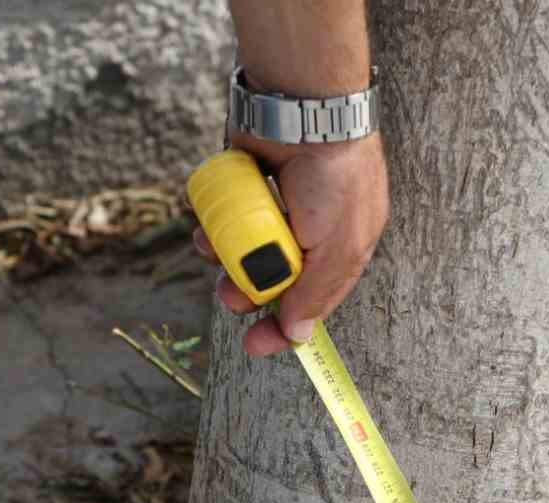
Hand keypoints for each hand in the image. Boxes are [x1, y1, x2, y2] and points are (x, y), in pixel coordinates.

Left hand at [194, 131, 388, 356]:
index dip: (284, 327)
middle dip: (247, 291)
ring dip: (225, 259)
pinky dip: (214, 228)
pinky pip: (226, 219)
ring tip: (214, 252)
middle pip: (272, 279)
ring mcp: (277, 208)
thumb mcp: (338, 247)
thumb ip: (317, 293)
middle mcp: (309, 232)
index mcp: (341, 249)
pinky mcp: (248, 187)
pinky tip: (207, 229)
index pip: (311, 301)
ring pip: (244, 250)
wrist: (304, 111)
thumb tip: (296, 336)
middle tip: (230, 296)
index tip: (257, 346)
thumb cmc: (334, 176)